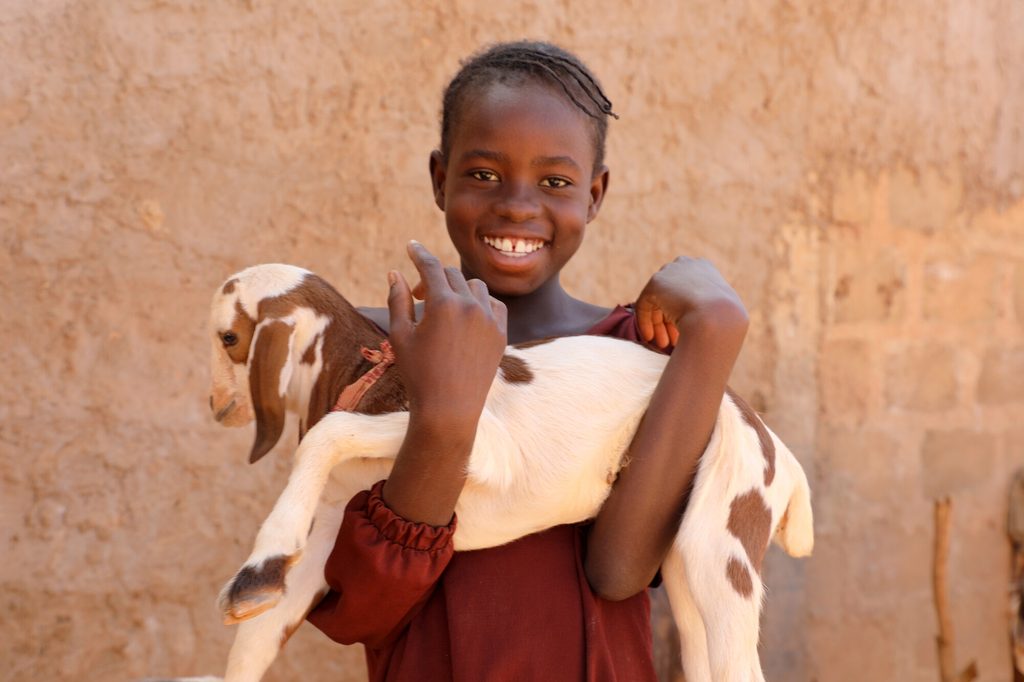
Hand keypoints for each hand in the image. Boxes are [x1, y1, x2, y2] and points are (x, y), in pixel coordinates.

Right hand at [387, 241, 507, 426]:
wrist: (449, 409)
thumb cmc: (418, 373)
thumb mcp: (400, 335)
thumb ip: (398, 300)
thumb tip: (396, 272)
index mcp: (443, 304)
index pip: (431, 266)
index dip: (419, 253)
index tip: (411, 246)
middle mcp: (470, 306)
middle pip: (452, 275)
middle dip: (434, 279)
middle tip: (420, 296)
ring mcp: (489, 319)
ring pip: (475, 287)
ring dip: (458, 289)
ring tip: (444, 308)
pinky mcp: (501, 334)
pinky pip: (494, 305)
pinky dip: (481, 303)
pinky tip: (468, 315)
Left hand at [635, 256, 747, 348]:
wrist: (717, 317)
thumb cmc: (726, 320)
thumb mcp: (724, 312)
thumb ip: (710, 310)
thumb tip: (701, 320)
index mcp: (705, 268)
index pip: (687, 290)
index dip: (685, 311)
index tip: (684, 330)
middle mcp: (686, 264)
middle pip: (671, 294)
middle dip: (670, 319)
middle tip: (671, 340)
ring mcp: (670, 271)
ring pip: (658, 300)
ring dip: (659, 323)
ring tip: (662, 344)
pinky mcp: (656, 283)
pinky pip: (646, 304)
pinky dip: (646, 321)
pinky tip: (650, 337)